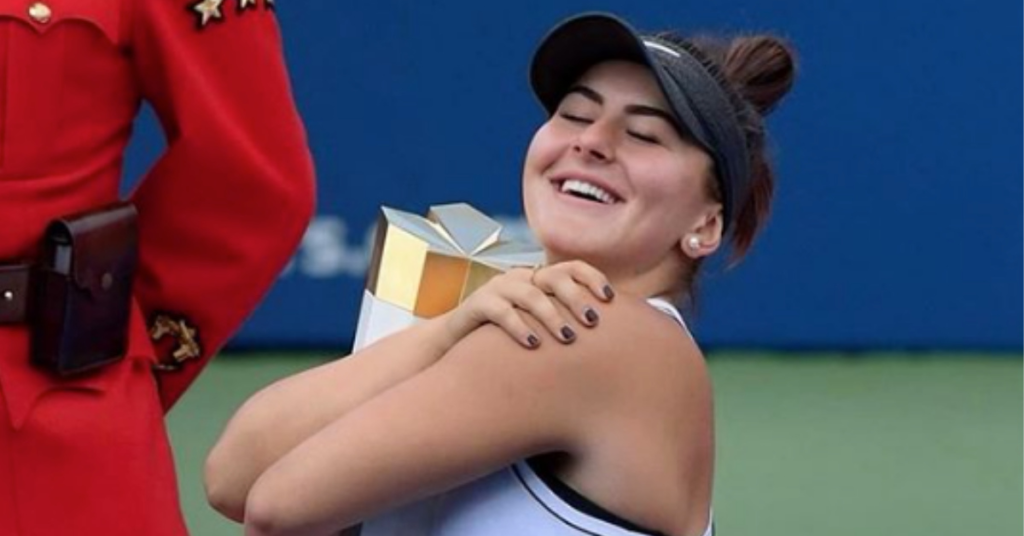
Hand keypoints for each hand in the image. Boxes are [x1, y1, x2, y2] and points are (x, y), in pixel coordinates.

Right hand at [443, 261, 613, 348]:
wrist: (456, 342)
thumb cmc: (506, 338)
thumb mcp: (538, 326)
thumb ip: (564, 323)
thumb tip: (608, 338)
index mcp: (538, 279)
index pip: (571, 268)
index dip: (592, 278)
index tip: (610, 298)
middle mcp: (520, 278)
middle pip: (554, 277)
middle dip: (576, 298)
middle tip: (592, 322)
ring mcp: (497, 289)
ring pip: (530, 294)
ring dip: (552, 316)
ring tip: (568, 337)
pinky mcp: (477, 304)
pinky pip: (501, 311)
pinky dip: (520, 327)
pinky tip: (533, 344)